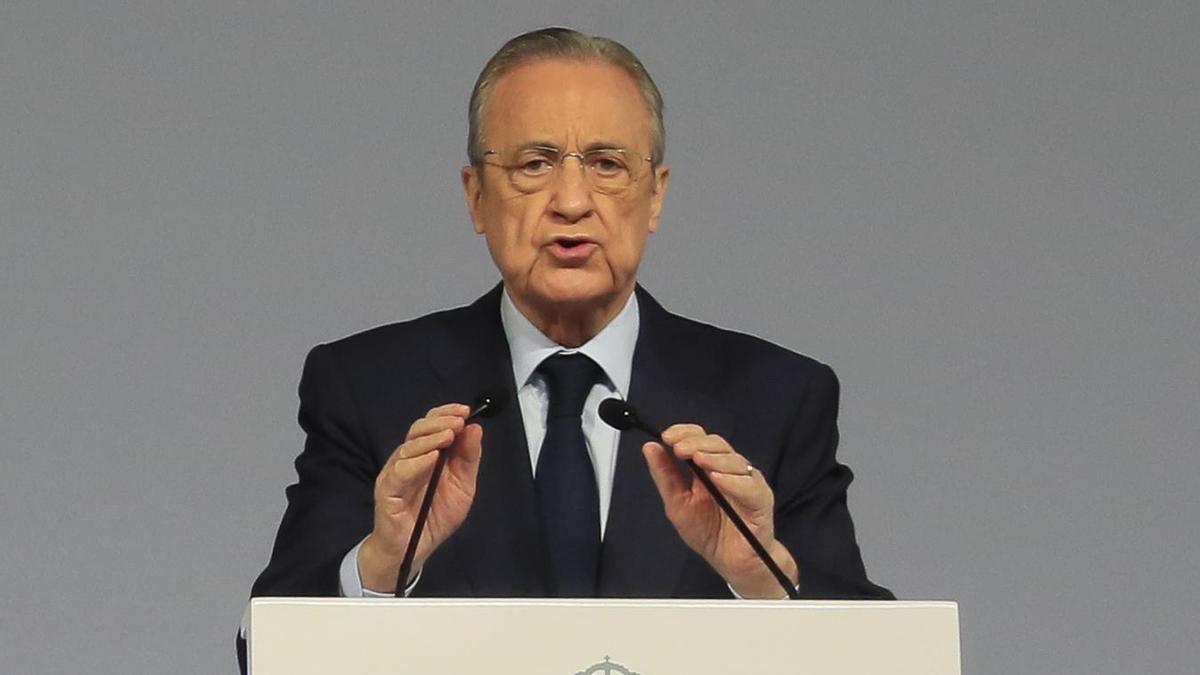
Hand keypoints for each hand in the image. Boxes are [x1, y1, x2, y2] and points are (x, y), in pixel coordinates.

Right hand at [359, 403, 482, 592]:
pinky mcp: (387, 491)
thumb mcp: (462, 486)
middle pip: (418, 430)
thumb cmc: (435, 517)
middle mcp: (408, 459)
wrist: (414, 550)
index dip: (446, 413)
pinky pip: (399, 472)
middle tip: (458, 421)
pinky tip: (432, 458)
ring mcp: (395, 473)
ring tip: (449, 435)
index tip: (465, 410)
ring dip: (430, 438)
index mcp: (426, 454)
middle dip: (439, 422)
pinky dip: (416, 463)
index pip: (432, 424)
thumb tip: (474, 428)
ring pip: (408, 447)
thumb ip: (468, 459)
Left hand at [643, 425, 797, 597]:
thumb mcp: (678, 503)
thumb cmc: (708, 533)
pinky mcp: (761, 499)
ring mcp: (747, 483)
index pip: (700, 438)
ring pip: (735, 461)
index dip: (685, 432)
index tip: (667, 436)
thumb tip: (650, 447)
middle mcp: (730, 470)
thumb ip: (665, 476)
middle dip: (697, 443)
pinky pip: (750, 486)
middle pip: (718, 444)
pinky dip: (733, 481)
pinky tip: (717, 479)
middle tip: (679, 449)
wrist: (731, 562)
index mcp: (709, 468)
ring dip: (714, 458)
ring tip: (697, 460)